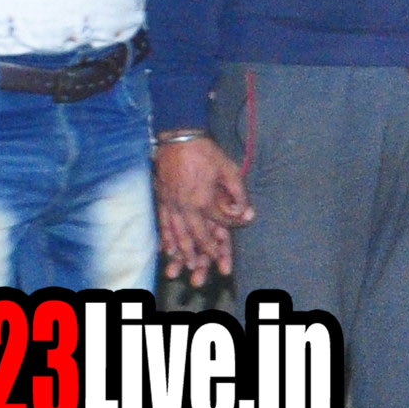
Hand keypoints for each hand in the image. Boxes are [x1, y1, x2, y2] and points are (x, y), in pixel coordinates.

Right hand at [156, 134, 252, 280]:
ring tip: (185, 265)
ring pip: (175, 232)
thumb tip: (247, 214)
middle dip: (200, 254)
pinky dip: (164, 237)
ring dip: (181, 251)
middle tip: (203, 269)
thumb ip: (239, 194)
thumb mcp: (230, 170)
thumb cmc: (206, 153)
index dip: (224, 238)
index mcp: (203, 199)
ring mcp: (170, 202)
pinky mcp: (160, 197)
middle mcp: (185, 205)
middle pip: (194, 235)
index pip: (217, 225)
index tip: (226, 252)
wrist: (179, 138)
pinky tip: (165, 248)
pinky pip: (162, 222)